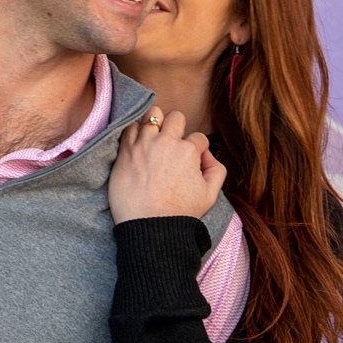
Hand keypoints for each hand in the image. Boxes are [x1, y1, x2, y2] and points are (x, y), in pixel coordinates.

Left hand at [108, 106, 226, 223]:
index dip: (197, 149)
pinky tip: (138, 143)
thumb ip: (217, 170)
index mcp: (188, 151)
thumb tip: (207, 154)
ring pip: (152, 114)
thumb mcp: (210, 195)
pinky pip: (130, 126)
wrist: (149, 227)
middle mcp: (167, 142)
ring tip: (154, 138)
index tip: (190, 161)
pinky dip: (135, 130)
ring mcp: (144, 144)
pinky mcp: (125, 150)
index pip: (199, 137)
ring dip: (155, 124)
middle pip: (176, 117)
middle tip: (172, 144)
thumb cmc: (179, 213)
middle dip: (177, 127)